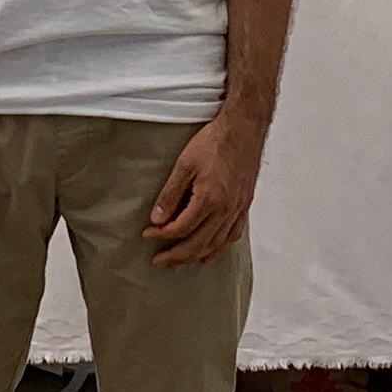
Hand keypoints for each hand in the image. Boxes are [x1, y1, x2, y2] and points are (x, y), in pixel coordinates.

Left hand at [146, 111, 265, 271]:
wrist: (244, 129)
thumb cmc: (215, 142)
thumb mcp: (185, 164)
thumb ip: (170, 194)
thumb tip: (157, 218)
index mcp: (209, 200)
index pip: (181, 229)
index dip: (161, 236)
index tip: (147, 234)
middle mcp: (226, 210)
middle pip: (198, 244)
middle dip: (176, 256)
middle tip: (158, 261)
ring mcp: (237, 210)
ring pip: (216, 245)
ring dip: (195, 257)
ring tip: (179, 263)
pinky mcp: (244, 206)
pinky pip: (232, 237)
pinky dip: (219, 249)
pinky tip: (209, 253)